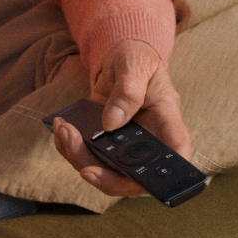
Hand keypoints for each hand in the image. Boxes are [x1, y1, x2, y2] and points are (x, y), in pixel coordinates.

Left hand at [51, 38, 192, 197]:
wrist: (122, 56)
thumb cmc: (137, 59)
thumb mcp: (135, 65)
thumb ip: (128, 91)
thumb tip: (111, 123)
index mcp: (168, 125)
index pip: (176, 159)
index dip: (162, 181)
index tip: (131, 177)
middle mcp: (149, 144)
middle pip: (132, 177)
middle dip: (101, 172)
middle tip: (75, 145)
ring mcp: (126, 147)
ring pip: (105, 171)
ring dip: (79, 157)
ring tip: (63, 128)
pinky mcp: (105, 143)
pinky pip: (89, 157)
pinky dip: (70, 148)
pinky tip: (61, 128)